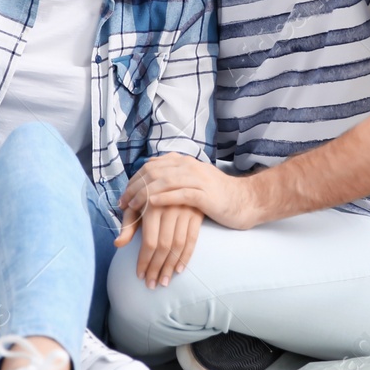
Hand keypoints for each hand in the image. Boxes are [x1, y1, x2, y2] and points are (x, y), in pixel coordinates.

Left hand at [113, 202, 202, 288]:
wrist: (176, 175)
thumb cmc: (150, 195)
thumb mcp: (137, 206)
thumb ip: (128, 225)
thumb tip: (118, 245)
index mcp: (151, 206)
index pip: (149, 241)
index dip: (144, 261)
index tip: (139, 276)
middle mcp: (169, 208)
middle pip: (163, 246)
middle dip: (156, 268)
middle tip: (151, 285)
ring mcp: (186, 211)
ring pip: (178, 245)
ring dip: (170, 267)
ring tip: (164, 282)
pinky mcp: (197, 214)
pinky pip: (193, 239)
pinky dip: (187, 256)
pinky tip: (179, 270)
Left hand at [119, 153, 261, 230]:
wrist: (246, 201)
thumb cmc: (218, 196)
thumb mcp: (194, 184)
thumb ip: (174, 182)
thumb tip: (151, 186)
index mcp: (185, 163)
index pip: (151, 166)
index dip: (134, 180)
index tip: (123, 196)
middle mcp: (189, 166)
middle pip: (154, 172)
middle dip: (135, 188)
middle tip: (123, 204)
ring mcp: (198, 179)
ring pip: (164, 181)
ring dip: (144, 194)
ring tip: (132, 206)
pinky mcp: (205, 194)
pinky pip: (180, 193)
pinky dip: (163, 197)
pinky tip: (151, 204)